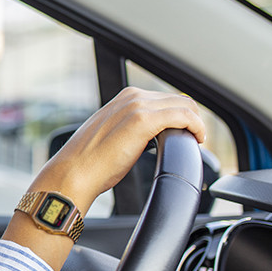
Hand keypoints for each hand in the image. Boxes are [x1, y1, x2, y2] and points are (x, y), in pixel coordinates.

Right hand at [5, 87, 205, 270]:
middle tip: (195, 139)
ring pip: (185, 105)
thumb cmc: (89, 163)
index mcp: (124, 98)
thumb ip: (130, 129)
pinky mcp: (143, 121)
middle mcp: (131, 97)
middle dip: (192, 118)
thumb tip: (146, 140)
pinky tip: (197, 140)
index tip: (187, 132)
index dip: (182, 115)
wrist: (73, 173)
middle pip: (179, 99)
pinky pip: (184, 116)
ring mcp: (137, 106)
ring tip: (196, 141)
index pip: (166, 99)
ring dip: (196, 123)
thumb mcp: (112, 136)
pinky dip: (196, 127)